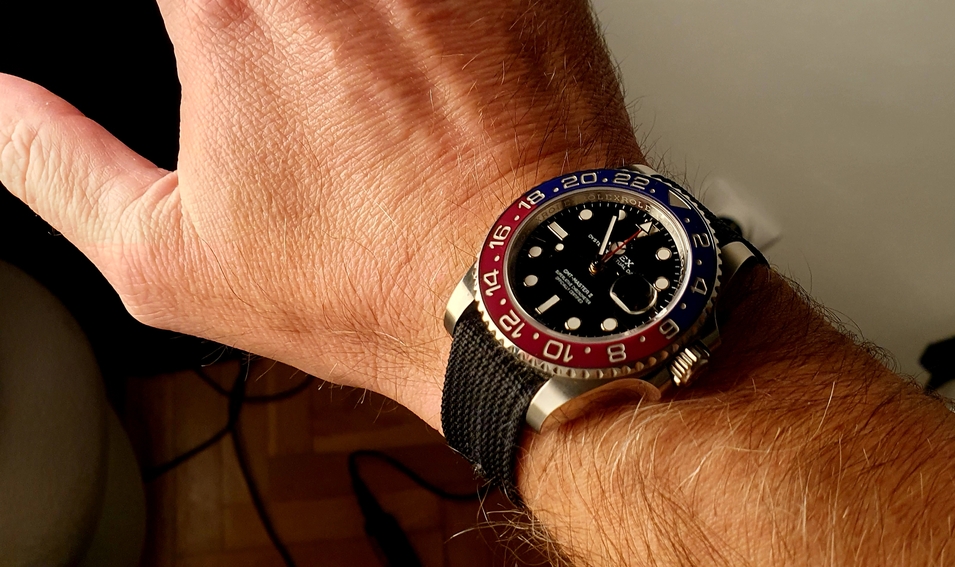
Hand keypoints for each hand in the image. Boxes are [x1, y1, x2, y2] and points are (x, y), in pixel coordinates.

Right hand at [0, 0, 641, 427]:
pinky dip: (425, 9)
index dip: (193, 9)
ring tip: (351, 64)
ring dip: (346, 16)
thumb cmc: (367, 286)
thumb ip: (53, 164)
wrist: (524, 298)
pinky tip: (415, 45)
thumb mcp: (166, 260)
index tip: (206, 37)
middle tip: (281, 66)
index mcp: (230, 11)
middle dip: (260, 16)